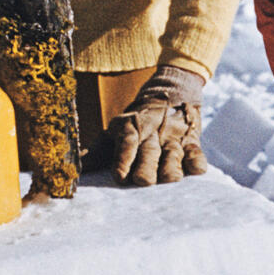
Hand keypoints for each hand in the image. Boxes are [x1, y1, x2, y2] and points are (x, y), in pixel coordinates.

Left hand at [108, 66, 208, 186]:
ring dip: (170, 168)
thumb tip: (76, 170)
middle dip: (146, 169)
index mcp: (130, 128)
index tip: (120, 177)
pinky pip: (196, 154)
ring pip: (172, 156)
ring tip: (167, 178)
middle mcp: (151, 132)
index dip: (122, 159)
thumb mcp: (116, 131)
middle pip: (149, 153)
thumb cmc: (136, 124)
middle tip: (142, 180)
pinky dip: (196, 162)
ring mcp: (173, 137)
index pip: (126, 142)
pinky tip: (194, 169)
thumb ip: (98, 152)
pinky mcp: (192, 143)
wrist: (170, 94)